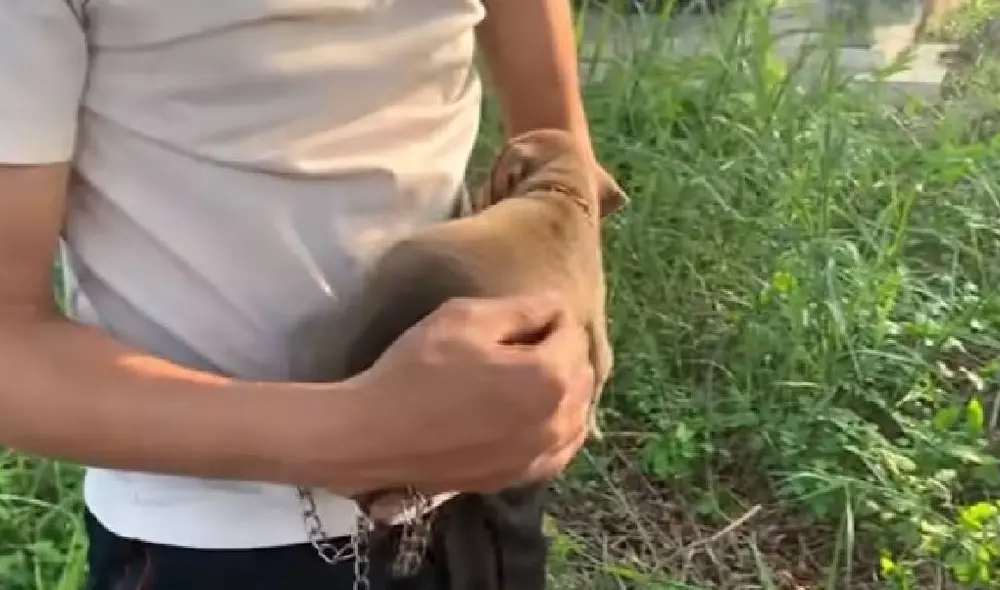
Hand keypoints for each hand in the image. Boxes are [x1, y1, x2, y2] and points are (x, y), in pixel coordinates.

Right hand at [347, 293, 593, 494]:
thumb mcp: (465, 319)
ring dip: (563, 389)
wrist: (374, 435)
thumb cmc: (416, 369)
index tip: (517, 315)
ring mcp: (541, 455)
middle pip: (581, 372)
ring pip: (577, 412)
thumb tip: (556, 307)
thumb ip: (521, 309)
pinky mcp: (521, 477)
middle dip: (561, 351)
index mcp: (549, 377)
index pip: (572, 332)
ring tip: (527, 376)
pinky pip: (560, 447)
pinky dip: (556, 426)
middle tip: (521, 342)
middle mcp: (557, 420)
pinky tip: (532, 415)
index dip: (548, 315)